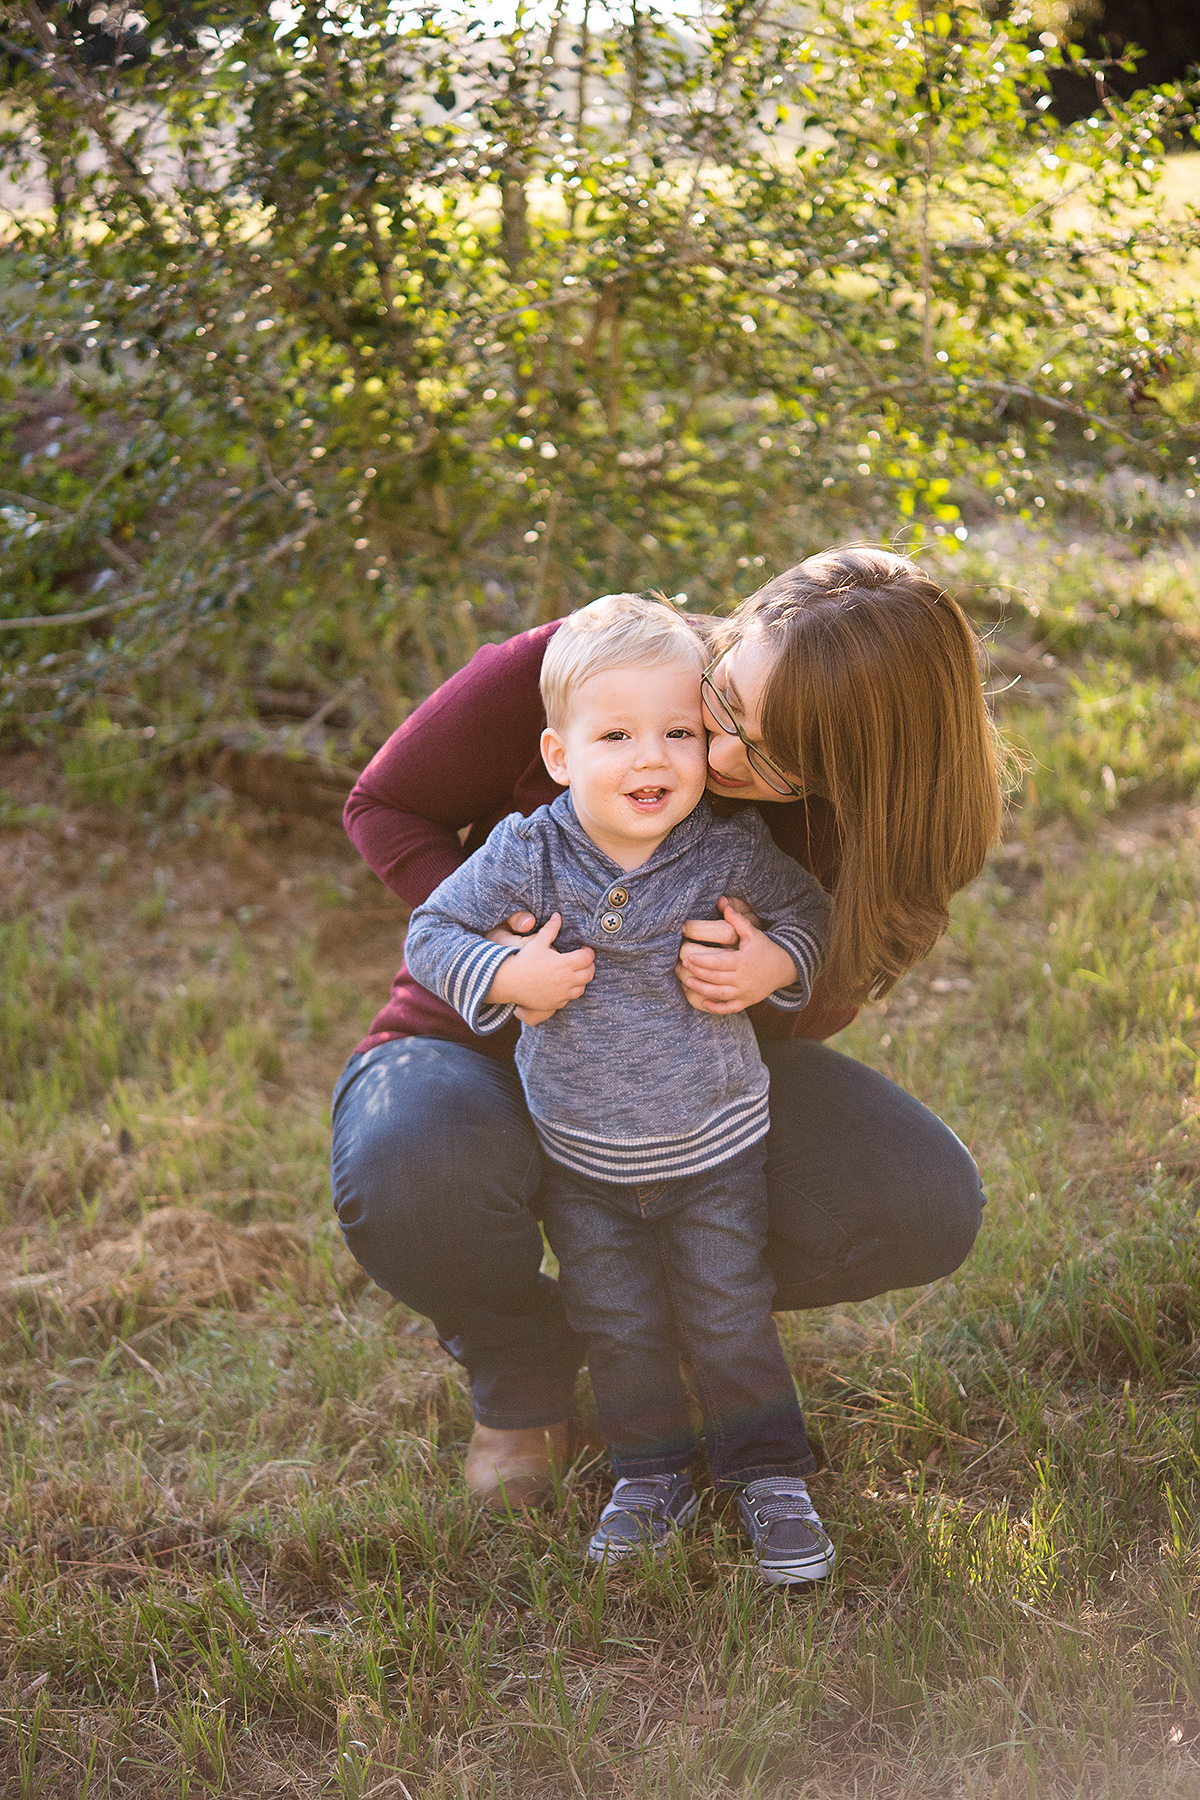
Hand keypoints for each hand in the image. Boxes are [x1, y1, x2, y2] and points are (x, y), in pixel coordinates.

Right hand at [486, 912, 594, 1022]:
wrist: (508, 982)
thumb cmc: (523, 960)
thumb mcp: (538, 942)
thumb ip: (551, 929)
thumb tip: (558, 916)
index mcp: (565, 963)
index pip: (587, 958)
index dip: (588, 952)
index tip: (584, 949)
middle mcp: (566, 980)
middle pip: (589, 974)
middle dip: (589, 966)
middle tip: (582, 960)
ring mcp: (561, 994)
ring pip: (581, 988)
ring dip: (581, 980)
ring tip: (574, 973)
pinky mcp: (554, 1003)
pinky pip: (569, 999)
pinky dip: (569, 991)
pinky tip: (563, 985)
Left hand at [675, 896, 797, 1013]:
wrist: (785, 968)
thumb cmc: (765, 949)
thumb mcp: (753, 933)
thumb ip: (737, 920)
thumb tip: (722, 902)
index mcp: (743, 961)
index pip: (718, 962)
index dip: (702, 961)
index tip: (688, 957)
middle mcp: (743, 978)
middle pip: (715, 978)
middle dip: (697, 973)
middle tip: (681, 967)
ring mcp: (745, 992)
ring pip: (719, 994)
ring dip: (702, 989)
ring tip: (687, 982)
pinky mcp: (747, 1001)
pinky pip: (730, 1008)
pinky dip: (716, 1007)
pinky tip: (703, 1002)